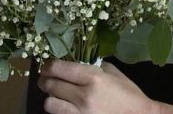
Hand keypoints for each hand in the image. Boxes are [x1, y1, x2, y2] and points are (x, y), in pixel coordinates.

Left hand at [39, 59, 155, 113]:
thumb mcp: (113, 73)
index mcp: (93, 78)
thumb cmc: (128, 94)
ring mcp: (79, 113)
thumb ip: (94, 67)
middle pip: (51, 85)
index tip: (47, 65)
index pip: (59, 68)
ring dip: (51, 97)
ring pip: (50, 104)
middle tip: (45, 78)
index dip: (48, 65)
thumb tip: (77, 64)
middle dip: (45, 80)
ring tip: (57, 95)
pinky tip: (65, 106)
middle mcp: (83, 96)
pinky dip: (58, 109)